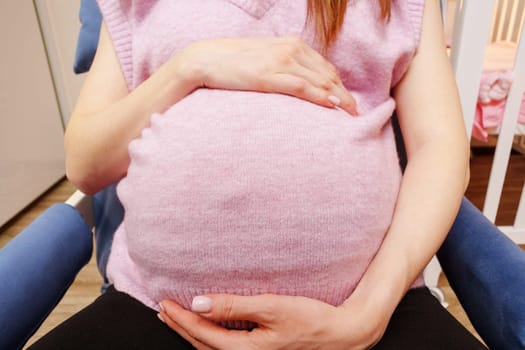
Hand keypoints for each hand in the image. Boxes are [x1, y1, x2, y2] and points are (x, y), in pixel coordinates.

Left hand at [158, 293, 383, 349]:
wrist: (342, 335)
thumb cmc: (312, 321)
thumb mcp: (272, 308)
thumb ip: (234, 306)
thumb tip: (199, 303)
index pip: (202, 334)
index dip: (181, 319)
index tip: (165, 303)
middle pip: (203, 344)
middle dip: (181, 327)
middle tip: (164, 310)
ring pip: (213, 346)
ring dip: (194, 331)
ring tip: (180, 318)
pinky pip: (226, 345)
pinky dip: (211, 334)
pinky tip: (211, 324)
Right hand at [181, 36, 357, 114]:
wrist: (204, 59)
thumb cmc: (232, 62)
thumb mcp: (264, 59)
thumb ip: (284, 67)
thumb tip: (298, 84)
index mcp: (291, 44)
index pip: (325, 67)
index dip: (341, 86)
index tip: (349, 102)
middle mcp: (290, 49)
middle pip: (328, 74)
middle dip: (345, 94)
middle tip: (356, 114)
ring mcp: (280, 61)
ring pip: (319, 80)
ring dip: (339, 98)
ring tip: (351, 115)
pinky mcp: (268, 76)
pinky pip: (301, 86)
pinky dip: (319, 96)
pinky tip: (332, 105)